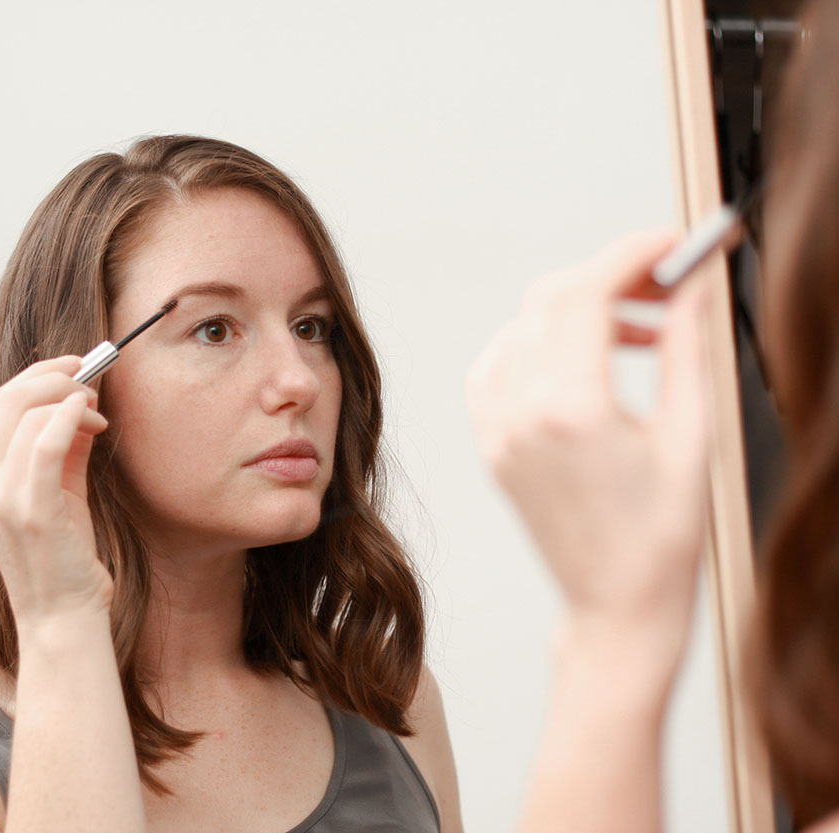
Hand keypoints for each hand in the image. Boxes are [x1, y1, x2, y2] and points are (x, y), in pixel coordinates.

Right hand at [0, 356, 113, 633]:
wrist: (64, 616)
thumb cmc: (64, 558)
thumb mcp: (60, 491)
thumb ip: (64, 446)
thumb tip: (80, 399)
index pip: (2, 402)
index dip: (41, 375)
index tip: (77, 367)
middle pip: (10, 398)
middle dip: (55, 376)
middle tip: (91, 378)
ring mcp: (1, 497)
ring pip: (29, 414)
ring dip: (71, 397)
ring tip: (98, 412)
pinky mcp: (31, 510)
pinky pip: (45, 443)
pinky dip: (69, 416)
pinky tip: (91, 416)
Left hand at [465, 230, 713, 662]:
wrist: (614, 606)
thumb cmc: (662, 538)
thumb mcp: (691, 437)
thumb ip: (686, 350)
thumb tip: (689, 288)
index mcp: (572, 412)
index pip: (585, 295)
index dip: (630, 255)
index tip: (670, 245)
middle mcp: (521, 415)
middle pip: (549, 301)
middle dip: (608, 277)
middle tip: (663, 282)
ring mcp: (496, 430)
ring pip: (522, 327)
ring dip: (578, 311)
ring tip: (640, 331)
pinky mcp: (490, 443)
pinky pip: (497, 365)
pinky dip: (537, 343)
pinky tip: (584, 359)